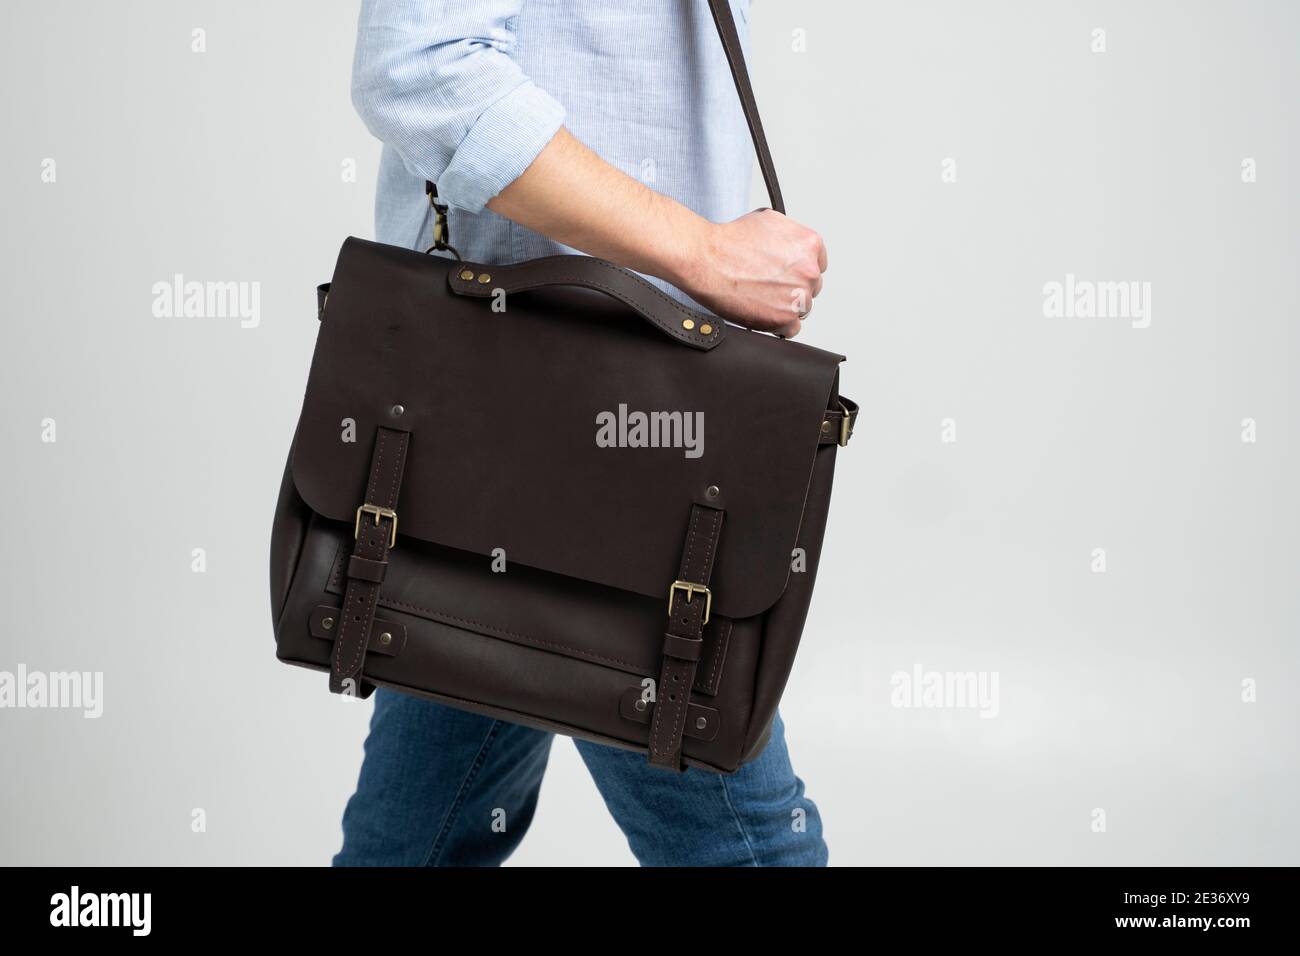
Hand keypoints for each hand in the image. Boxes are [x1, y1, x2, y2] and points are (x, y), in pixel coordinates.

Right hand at [676, 209, 826, 336]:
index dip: (800, 269)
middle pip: (812, 287)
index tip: (788, 274)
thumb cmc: (730, 241)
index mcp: (809, 244)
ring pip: (802, 308)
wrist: (708, 259)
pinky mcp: (784, 318)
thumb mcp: (769, 220)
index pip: (818, 263)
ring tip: (762, 297)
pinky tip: (764, 312)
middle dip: (793, 287)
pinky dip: (779, 324)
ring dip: (786, 306)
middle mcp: (809, 270)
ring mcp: (798, 296)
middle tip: (770, 285)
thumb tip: (792, 246)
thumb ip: (790, 235)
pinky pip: (792, 328)